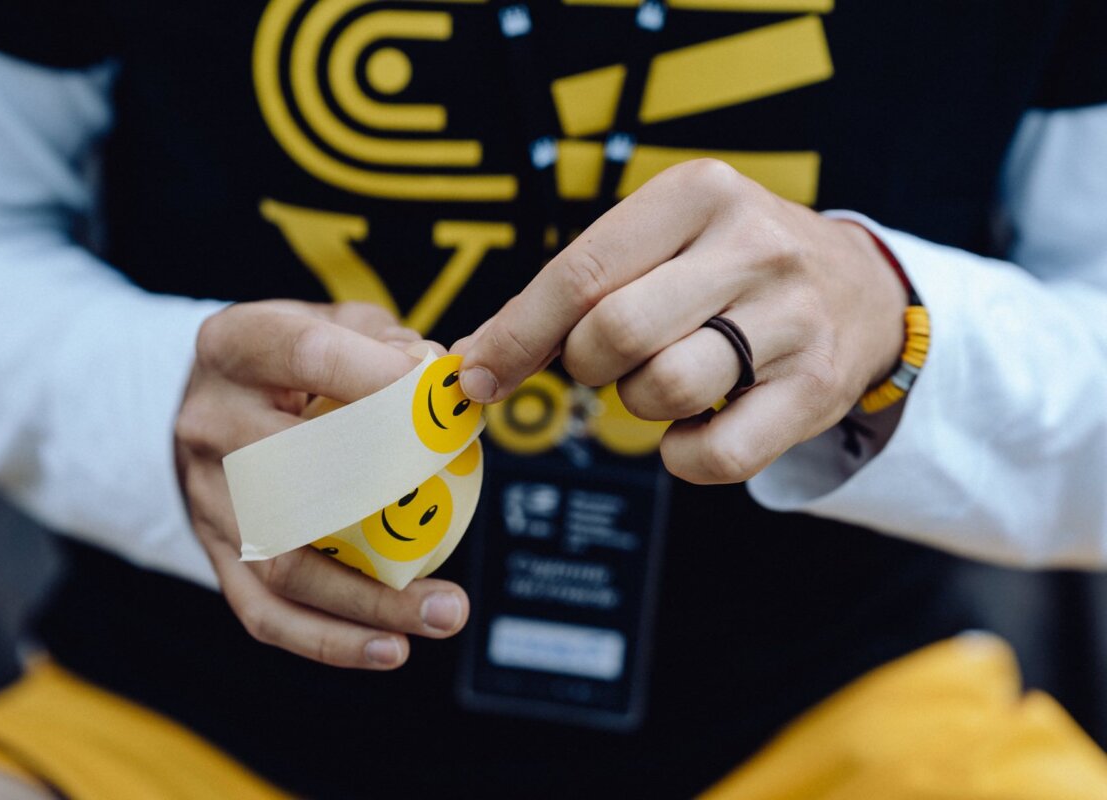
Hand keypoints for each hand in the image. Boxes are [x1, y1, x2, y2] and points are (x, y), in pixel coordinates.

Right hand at [176, 300, 468, 669]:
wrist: (187, 401)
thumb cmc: (280, 359)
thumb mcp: (321, 321)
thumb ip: (382, 339)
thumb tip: (440, 376)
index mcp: (236, 347)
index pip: (306, 354)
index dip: (376, 376)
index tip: (441, 402)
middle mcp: (210, 423)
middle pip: (295, 471)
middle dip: (389, 501)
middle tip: (460, 501)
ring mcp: (207, 496)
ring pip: (284, 563)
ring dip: (369, 602)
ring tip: (444, 614)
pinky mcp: (214, 552)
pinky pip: (264, 611)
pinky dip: (328, 639)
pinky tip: (389, 650)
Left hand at [453, 159, 906, 483]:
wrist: (860, 290)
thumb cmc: (732, 268)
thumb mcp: (664, 242)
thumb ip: (576, 287)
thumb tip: (477, 356)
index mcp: (698, 194)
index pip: (581, 272)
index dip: (517, 334)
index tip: (478, 375)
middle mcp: (751, 246)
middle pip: (614, 333)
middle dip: (586, 366)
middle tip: (607, 362)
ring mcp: (792, 318)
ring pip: (663, 389)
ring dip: (639, 403)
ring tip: (666, 379)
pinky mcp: (816, 388)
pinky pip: (717, 454)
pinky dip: (685, 456)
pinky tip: (696, 426)